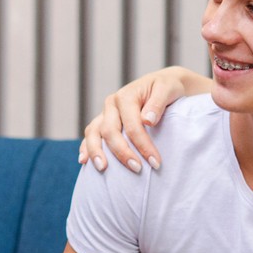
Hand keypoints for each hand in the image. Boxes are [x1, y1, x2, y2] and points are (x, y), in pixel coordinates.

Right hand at [78, 67, 207, 174]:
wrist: (162, 83)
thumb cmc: (167, 87)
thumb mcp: (168, 89)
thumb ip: (157, 103)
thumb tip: (147, 121)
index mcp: (126, 96)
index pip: (132, 125)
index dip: (143, 145)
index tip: (155, 162)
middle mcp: (111, 104)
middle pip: (110, 131)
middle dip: (122, 153)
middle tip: (137, 169)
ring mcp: (105, 113)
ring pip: (94, 133)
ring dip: (96, 152)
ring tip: (102, 169)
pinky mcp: (103, 121)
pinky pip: (91, 135)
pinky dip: (86, 147)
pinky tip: (84, 161)